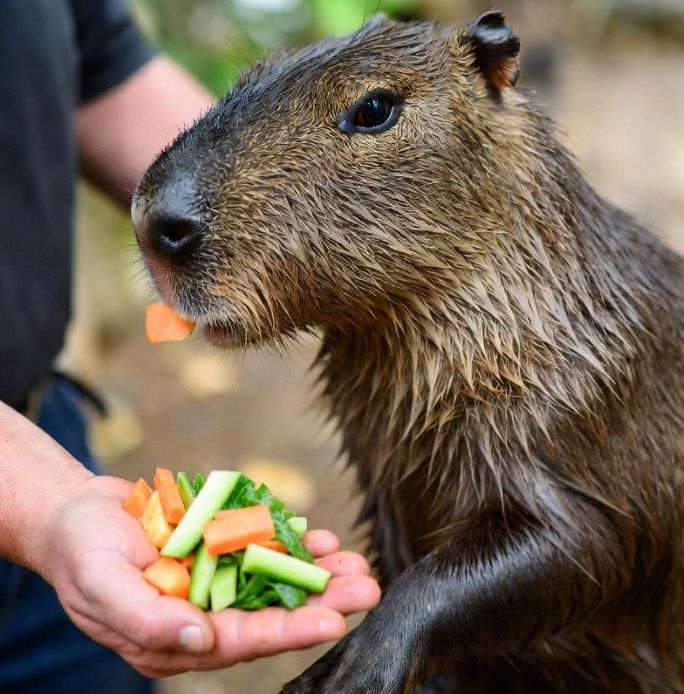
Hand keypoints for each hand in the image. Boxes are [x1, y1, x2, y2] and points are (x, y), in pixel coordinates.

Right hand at [40, 475, 380, 677]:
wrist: (75, 514)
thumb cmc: (80, 554)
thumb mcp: (102, 588)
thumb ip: (148, 621)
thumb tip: (200, 640)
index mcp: (176, 638)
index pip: (241, 640)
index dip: (288, 630)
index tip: (332, 620)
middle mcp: (203, 612)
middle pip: (270, 611)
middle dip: (320, 601)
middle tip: (366, 588)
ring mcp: (213, 577)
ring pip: (272, 578)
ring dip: (314, 570)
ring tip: (355, 562)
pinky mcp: (216, 546)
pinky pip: (259, 543)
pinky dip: (287, 539)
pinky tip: (317, 535)